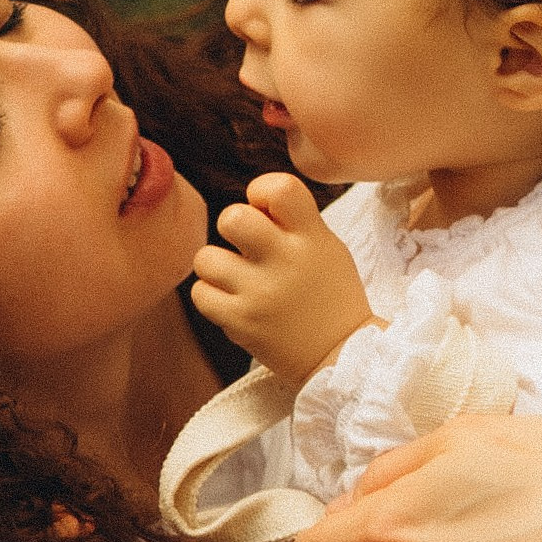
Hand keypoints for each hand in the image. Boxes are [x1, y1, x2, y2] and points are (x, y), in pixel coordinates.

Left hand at [189, 171, 372, 390]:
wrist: (340, 354)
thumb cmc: (329, 294)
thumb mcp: (327, 247)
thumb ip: (292, 221)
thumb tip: (249, 204)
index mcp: (312, 236)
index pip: (279, 188)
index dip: (261, 192)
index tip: (266, 211)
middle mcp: (286, 261)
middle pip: (232, 218)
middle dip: (232, 226)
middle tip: (245, 246)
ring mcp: (261, 293)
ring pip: (205, 257)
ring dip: (216, 265)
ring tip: (236, 277)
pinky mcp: (242, 323)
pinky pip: (201, 293)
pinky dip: (211, 295)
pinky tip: (231, 301)